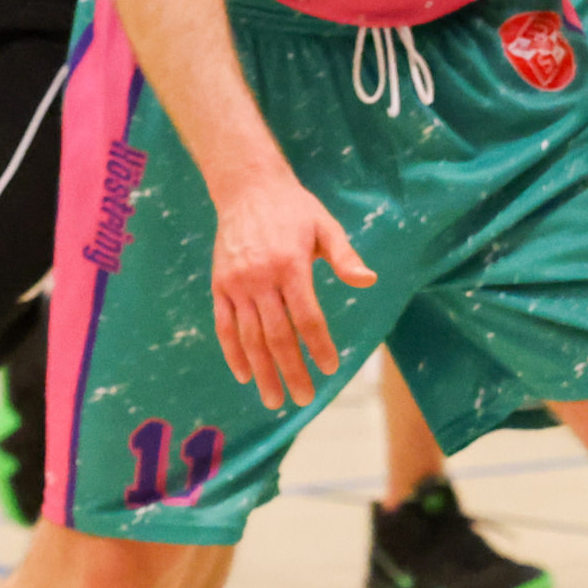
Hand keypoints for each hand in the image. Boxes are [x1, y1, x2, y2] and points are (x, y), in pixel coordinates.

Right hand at [206, 165, 377, 408]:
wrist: (247, 188)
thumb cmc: (294, 209)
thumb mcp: (325, 226)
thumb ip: (345, 256)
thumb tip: (368, 280)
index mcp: (291, 265)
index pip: (307, 317)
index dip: (319, 346)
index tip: (330, 368)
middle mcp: (260, 278)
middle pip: (277, 335)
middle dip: (291, 371)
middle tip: (305, 399)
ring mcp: (236, 284)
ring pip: (249, 337)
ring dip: (262, 371)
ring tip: (273, 400)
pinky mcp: (219, 285)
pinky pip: (224, 326)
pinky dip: (233, 353)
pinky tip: (244, 374)